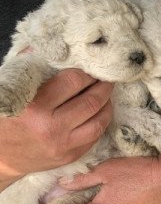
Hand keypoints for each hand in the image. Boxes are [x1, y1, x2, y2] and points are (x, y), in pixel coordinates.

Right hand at [0, 69, 112, 185]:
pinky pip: (95, 138)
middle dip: (103, 87)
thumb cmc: (5, 117)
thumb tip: (51, 47)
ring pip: (99, 122)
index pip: (73, 82)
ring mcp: (63, 145)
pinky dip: (101, 123)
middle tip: (107, 80)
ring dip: (107, 106)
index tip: (91, 69)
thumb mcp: (13, 89)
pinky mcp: (70, 156)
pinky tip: (100, 114)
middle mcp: (52, 127)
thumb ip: (31, 67)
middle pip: (91, 102)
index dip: (86, 74)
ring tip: (106, 96)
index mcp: (35, 106)